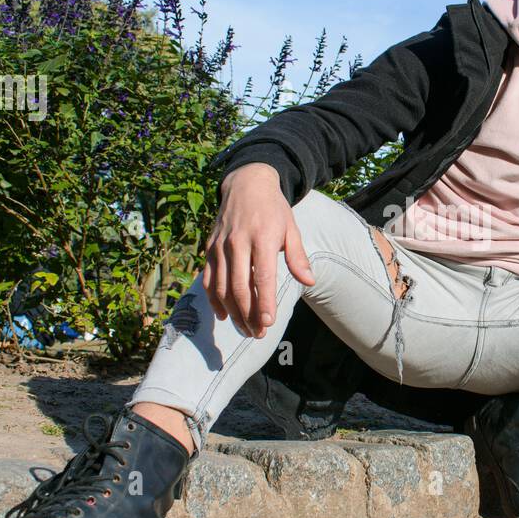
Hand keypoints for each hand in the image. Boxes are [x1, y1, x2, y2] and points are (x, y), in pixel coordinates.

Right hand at [201, 163, 315, 338]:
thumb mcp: (291, 228)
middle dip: (249, 314)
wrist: (246, 184)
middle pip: (240, 287)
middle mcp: (238, 243)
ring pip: (222, 287)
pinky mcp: (209, 249)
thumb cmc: (273, 209)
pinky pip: (209, 279)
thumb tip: (309, 281)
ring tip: (246, 329)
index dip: (264, 302)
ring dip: (233, 312)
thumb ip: (298, 257)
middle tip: (258, 333)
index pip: (262, 277)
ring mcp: (220, 246)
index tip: (268, 322)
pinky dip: (214, 300)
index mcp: (262, 238)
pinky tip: (224, 315)